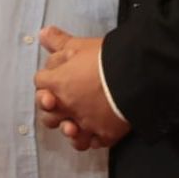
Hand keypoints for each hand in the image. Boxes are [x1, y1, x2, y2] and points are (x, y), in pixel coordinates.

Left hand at [33, 28, 128, 149]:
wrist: (138, 74)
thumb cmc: (107, 58)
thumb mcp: (80, 45)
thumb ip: (59, 42)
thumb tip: (42, 34)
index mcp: (58, 83)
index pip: (40, 83)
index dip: (47, 81)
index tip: (57, 79)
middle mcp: (68, 106)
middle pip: (48, 115)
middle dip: (53, 110)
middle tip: (64, 103)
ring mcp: (86, 122)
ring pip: (70, 134)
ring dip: (71, 130)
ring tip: (76, 124)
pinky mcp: (105, 133)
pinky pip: (93, 143)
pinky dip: (93, 139)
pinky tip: (96, 131)